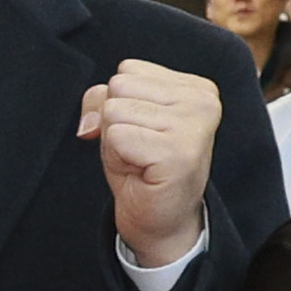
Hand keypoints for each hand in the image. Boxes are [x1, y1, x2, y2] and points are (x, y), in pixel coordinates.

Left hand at [77, 63, 223, 271]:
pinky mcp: (177, 151)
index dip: (121, 105)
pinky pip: (116, 136)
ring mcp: (193, 125)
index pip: (127, 70)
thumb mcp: (120, 120)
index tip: (144, 133)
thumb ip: (101, 98)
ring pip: (113, 110)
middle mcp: (202, 101)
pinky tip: (141, 171)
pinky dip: (117, 157)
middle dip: (115, 122)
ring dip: (116, 141)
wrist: (161, 221)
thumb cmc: (142, 167)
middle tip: (139, 150)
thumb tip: (88, 125)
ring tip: (140, 159)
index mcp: (196, 88)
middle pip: (118, 86)